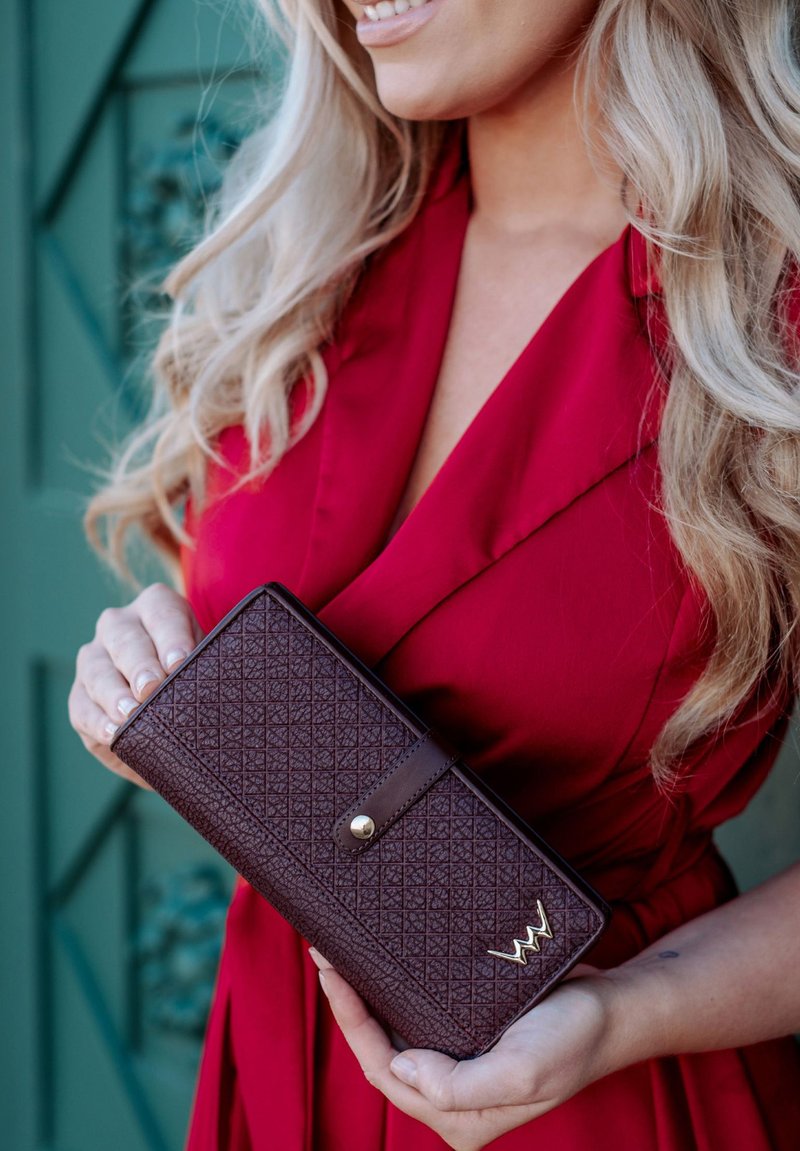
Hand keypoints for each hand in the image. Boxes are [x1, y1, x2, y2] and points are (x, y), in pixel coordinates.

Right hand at [68, 582, 203, 788]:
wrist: (177, 709)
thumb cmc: (198, 676)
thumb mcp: (208, 664)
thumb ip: (210, 667)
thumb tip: (216, 688)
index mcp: (157, 607)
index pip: (163, 614)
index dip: (171, 638)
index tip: (180, 663)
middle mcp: (119, 625)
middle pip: (126, 640)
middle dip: (140, 665)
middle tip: (152, 688)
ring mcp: (94, 658)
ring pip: (98, 672)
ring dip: (114, 695)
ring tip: (130, 715)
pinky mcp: (80, 696)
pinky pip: (83, 707)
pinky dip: (98, 722)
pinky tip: (113, 734)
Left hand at [308, 949, 623, 1150]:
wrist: (614, 1009)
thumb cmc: (574, 1039)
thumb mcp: (523, 1070)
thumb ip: (460, 1087)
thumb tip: (405, 1070)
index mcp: (458, 1117)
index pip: (384, 1071)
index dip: (351, 1021)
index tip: (332, 972)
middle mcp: (452, 1097)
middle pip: (381, 1051)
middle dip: (350, 1004)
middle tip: (326, 952)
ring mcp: (459, 1065)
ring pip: (396, 1031)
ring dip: (366, 995)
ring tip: (342, 951)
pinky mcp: (468, 1035)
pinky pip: (418, 1013)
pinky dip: (393, 988)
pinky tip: (382, 960)